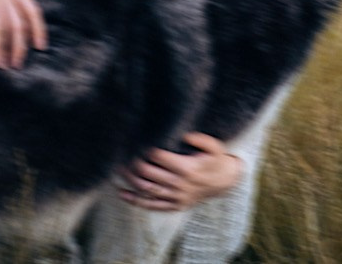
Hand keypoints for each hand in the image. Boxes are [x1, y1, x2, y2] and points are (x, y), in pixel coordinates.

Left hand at [118, 133, 242, 211]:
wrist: (224, 182)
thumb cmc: (216, 160)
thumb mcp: (214, 146)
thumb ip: (200, 139)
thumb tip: (184, 134)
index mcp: (187, 168)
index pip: (159, 157)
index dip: (145, 148)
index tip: (134, 139)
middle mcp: (179, 184)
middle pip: (149, 173)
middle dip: (132, 163)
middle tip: (121, 152)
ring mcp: (176, 197)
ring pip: (147, 190)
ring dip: (130, 179)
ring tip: (117, 168)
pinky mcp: (175, 206)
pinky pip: (152, 206)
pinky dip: (135, 200)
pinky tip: (122, 192)